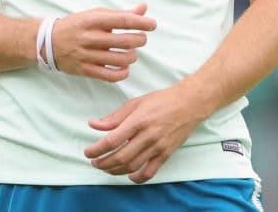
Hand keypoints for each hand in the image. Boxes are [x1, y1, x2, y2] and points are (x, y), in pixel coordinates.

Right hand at [51, 3, 155, 81]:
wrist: (48, 42)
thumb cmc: (77, 25)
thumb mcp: (96, 14)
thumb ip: (121, 13)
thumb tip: (144, 8)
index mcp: (93, 20)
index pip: (123, 20)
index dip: (141, 22)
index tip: (152, 25)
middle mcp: (90, 37)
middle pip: (125, 41)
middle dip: (140, 40)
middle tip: (142, 39)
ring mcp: (86, 55)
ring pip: (120, 59)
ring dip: (133, 56)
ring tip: (132, 52)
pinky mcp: (85, 70)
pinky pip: (110, 76)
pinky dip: (123, 73)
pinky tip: (125, 67)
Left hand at [85, 86, 202, 182]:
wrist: (189, 104)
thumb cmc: (162, 101)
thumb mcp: (136, 103)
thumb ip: (114, 117)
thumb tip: (93, 124)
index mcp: (138, 120)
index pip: (112, 140)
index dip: (97, 149)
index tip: (88, 152)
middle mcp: (148, 135)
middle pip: (120, 157)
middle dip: (103, 163)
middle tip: (95, 162)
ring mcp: (158, 147)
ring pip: (132, 166)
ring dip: (115, 170)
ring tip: (107, 167)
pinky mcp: (166, 154)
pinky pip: (149, 172)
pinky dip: (137, 178)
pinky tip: (129, 175)